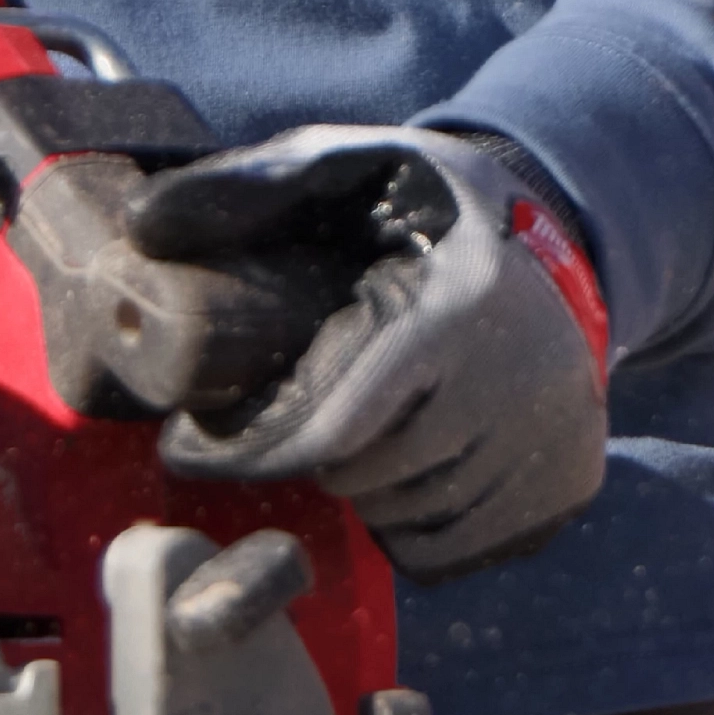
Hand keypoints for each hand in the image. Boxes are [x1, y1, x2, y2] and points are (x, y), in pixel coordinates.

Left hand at [120, 124, 611, 578]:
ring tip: (368, 416)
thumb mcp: (344, 165)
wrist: (565, 231)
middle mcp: (518, 389)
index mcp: (454, 310)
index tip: (190, 442)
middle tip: (295, 407)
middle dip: (305, 451)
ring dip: (359, 484)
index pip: (325, 427)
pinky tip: (417, 451)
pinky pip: (447, 549)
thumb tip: (147, 229)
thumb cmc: (427, 206)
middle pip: (357, 475)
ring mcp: (550, 446)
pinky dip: (410, 519)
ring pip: (399, 519)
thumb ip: (246, 189)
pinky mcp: (566, 487)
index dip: (243, 448)